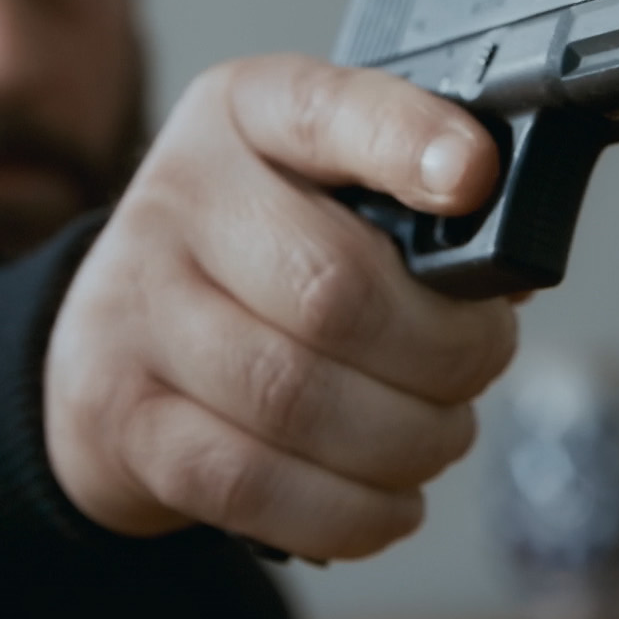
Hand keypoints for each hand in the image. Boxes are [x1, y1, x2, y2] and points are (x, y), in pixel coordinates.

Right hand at [44, 54, 518, 559]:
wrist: (108, 344)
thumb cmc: (255, 261)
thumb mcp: (321, 186)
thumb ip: (410, 206)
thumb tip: (511, 270)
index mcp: (245, 116)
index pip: (325, 109)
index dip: (405, 141)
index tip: (474, 178)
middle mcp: (178, 199)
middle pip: (334, 288)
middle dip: (447, 350)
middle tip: (479, 364)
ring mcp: (136, 312)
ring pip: (297, 398)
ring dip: (409, 440)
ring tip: (440, 435)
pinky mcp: (126, 421)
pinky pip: (255, 483)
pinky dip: (352, 509)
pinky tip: (392, 499)